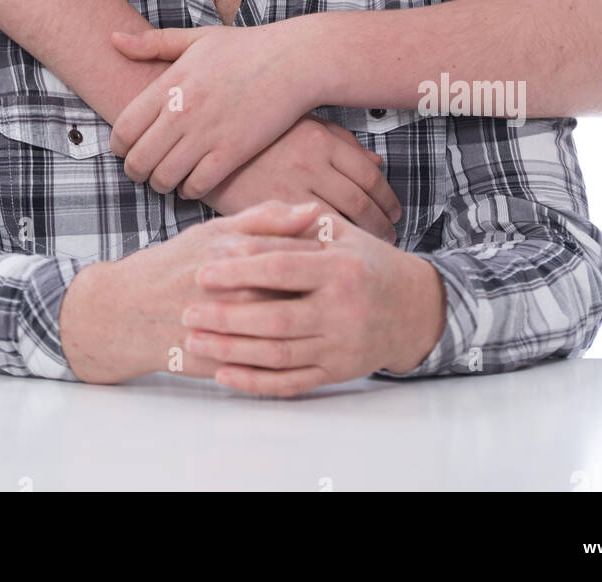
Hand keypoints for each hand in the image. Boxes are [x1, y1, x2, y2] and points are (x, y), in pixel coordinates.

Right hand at [59, 201, 325, 384]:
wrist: (124, 311)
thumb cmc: (172, 265)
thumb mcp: (214, 232)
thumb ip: (265, 218)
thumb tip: (313, 210)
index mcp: (236, 253)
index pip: (299, 257)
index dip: (327, 261)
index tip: (346, 261)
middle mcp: (233, 289)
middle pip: (297, 296)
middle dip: (324, 297)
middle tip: (345, 295)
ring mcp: (225, 327)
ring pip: (285, 333)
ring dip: (309, 329)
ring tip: (325, 323)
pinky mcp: (219, 360)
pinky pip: (264, 367)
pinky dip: (286, 362)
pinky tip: (302, 354)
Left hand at [109, 24, 312, 197]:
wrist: (294, 61)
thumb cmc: (245, 48)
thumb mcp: (196, 39)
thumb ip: (152, 43)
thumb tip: (113, 39)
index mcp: (170, 84)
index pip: (123, 128)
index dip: (118, 146)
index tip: (126, 149)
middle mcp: (183, 111)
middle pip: (138, 160)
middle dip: (135, 171)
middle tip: (143, 171)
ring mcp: (207, 133)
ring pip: (164, 178)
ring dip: (160, 184)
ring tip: (166, 179)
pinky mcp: (233, 152)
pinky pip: (196, 186)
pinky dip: (189, 190)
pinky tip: (193, 182)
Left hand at [182, 207, 447, 396]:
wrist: (414, 309)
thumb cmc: (367, 263)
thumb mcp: (341, 232)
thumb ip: (298, 223)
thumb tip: (256, 218)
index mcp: (341, 269)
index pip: (282, 269)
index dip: (240, 271)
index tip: (204, 271)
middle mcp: (343, 310)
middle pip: (276, 318)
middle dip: (227, 318)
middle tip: (187, 313)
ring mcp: (340, 347)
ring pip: (279, 354)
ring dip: (232, 352)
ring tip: (195, 342)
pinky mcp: (337, 373)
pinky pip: (291, 383)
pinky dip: (255, 382)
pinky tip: (224, 374)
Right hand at [201, 114, 402, 243]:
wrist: (198, 147)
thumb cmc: (255, 137)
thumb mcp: (298, 127)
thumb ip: (339, 143)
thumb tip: (376, 163)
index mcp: (320, 141)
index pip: (370, 177)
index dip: (388, 200)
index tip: (394, 214)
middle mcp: (309, 165)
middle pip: (362, 204)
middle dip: (382, 225)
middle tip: (390, 237)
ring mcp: (288, 192)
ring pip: (340, 226)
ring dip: (360, 242)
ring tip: (366, 255)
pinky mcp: (267, 218)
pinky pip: (307, 241)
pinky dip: (327, 254)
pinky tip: (332, 264)